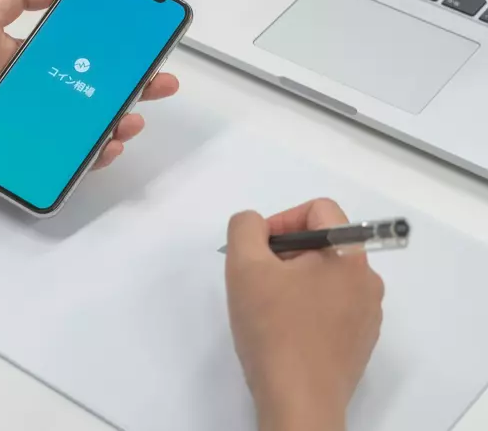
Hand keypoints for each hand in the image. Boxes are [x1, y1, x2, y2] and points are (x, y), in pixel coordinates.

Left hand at [0, 0, 179, 169]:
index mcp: (39, 58)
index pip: (90, 50)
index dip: (121, 48)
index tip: (146, 42)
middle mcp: (47, 91)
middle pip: (103, 89)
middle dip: (138, 86)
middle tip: (159, 82)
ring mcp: (44, 124)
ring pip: (95, 124)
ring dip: (122, 120)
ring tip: (130, 117)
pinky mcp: (36, 152)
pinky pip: (74, 156)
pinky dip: (96, 153)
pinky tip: (108, 144)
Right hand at [226, 199, 384, 430]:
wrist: (299, 402)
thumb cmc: (274, 329)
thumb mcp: (244, 265)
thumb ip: (246, 227)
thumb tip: (256, 225)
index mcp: (350, 256)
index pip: (319, 210)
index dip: (282, 219)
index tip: (258, 249)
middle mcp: (368, 281)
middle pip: (323, 243)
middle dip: (285, 253)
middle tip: (256, 278)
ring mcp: (368, 315)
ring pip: (326, 276)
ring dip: (294, 281)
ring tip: (267, 306)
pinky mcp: (360, 342)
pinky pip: (332, 307)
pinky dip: (306, 307)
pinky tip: (284, 330)